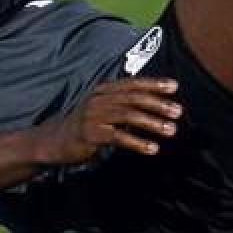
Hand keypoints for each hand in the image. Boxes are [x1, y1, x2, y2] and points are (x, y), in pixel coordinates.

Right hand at [34, 77, 181, 163]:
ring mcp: (93, 116)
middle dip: (158, 104)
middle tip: (178, 112)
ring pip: (128, 116)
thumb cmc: (86, 125)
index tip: (175, 87)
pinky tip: (152, 148)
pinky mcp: (90, 134)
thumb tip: (156, 105)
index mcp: (104, 90)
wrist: (54, 140)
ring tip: (171, 131)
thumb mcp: (104, 109)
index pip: (133, 83)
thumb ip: (124, 104)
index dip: (154, 84)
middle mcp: (99, 99)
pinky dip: (138, 142)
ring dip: (153, 123)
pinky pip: (118, 137)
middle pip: (134, 98)